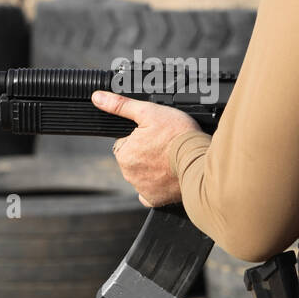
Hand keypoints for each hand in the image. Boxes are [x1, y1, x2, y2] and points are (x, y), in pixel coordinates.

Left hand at [92, 90, 201, 206]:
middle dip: (146, 152)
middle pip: (134, 159)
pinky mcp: (155, 199)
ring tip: (170, 159)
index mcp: (124, 153)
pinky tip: (168, 176)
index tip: (155, 135)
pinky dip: (158, 185)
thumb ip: (121, 106)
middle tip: (164, 146)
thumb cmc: (178, 135)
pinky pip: (151, 192)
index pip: (125, 142)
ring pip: (143, 174)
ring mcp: (142, 189)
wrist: (200, 161)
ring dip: (152, 168)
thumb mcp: (149, 112)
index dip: (141, 137)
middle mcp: (129, 174)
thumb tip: (98, 98)